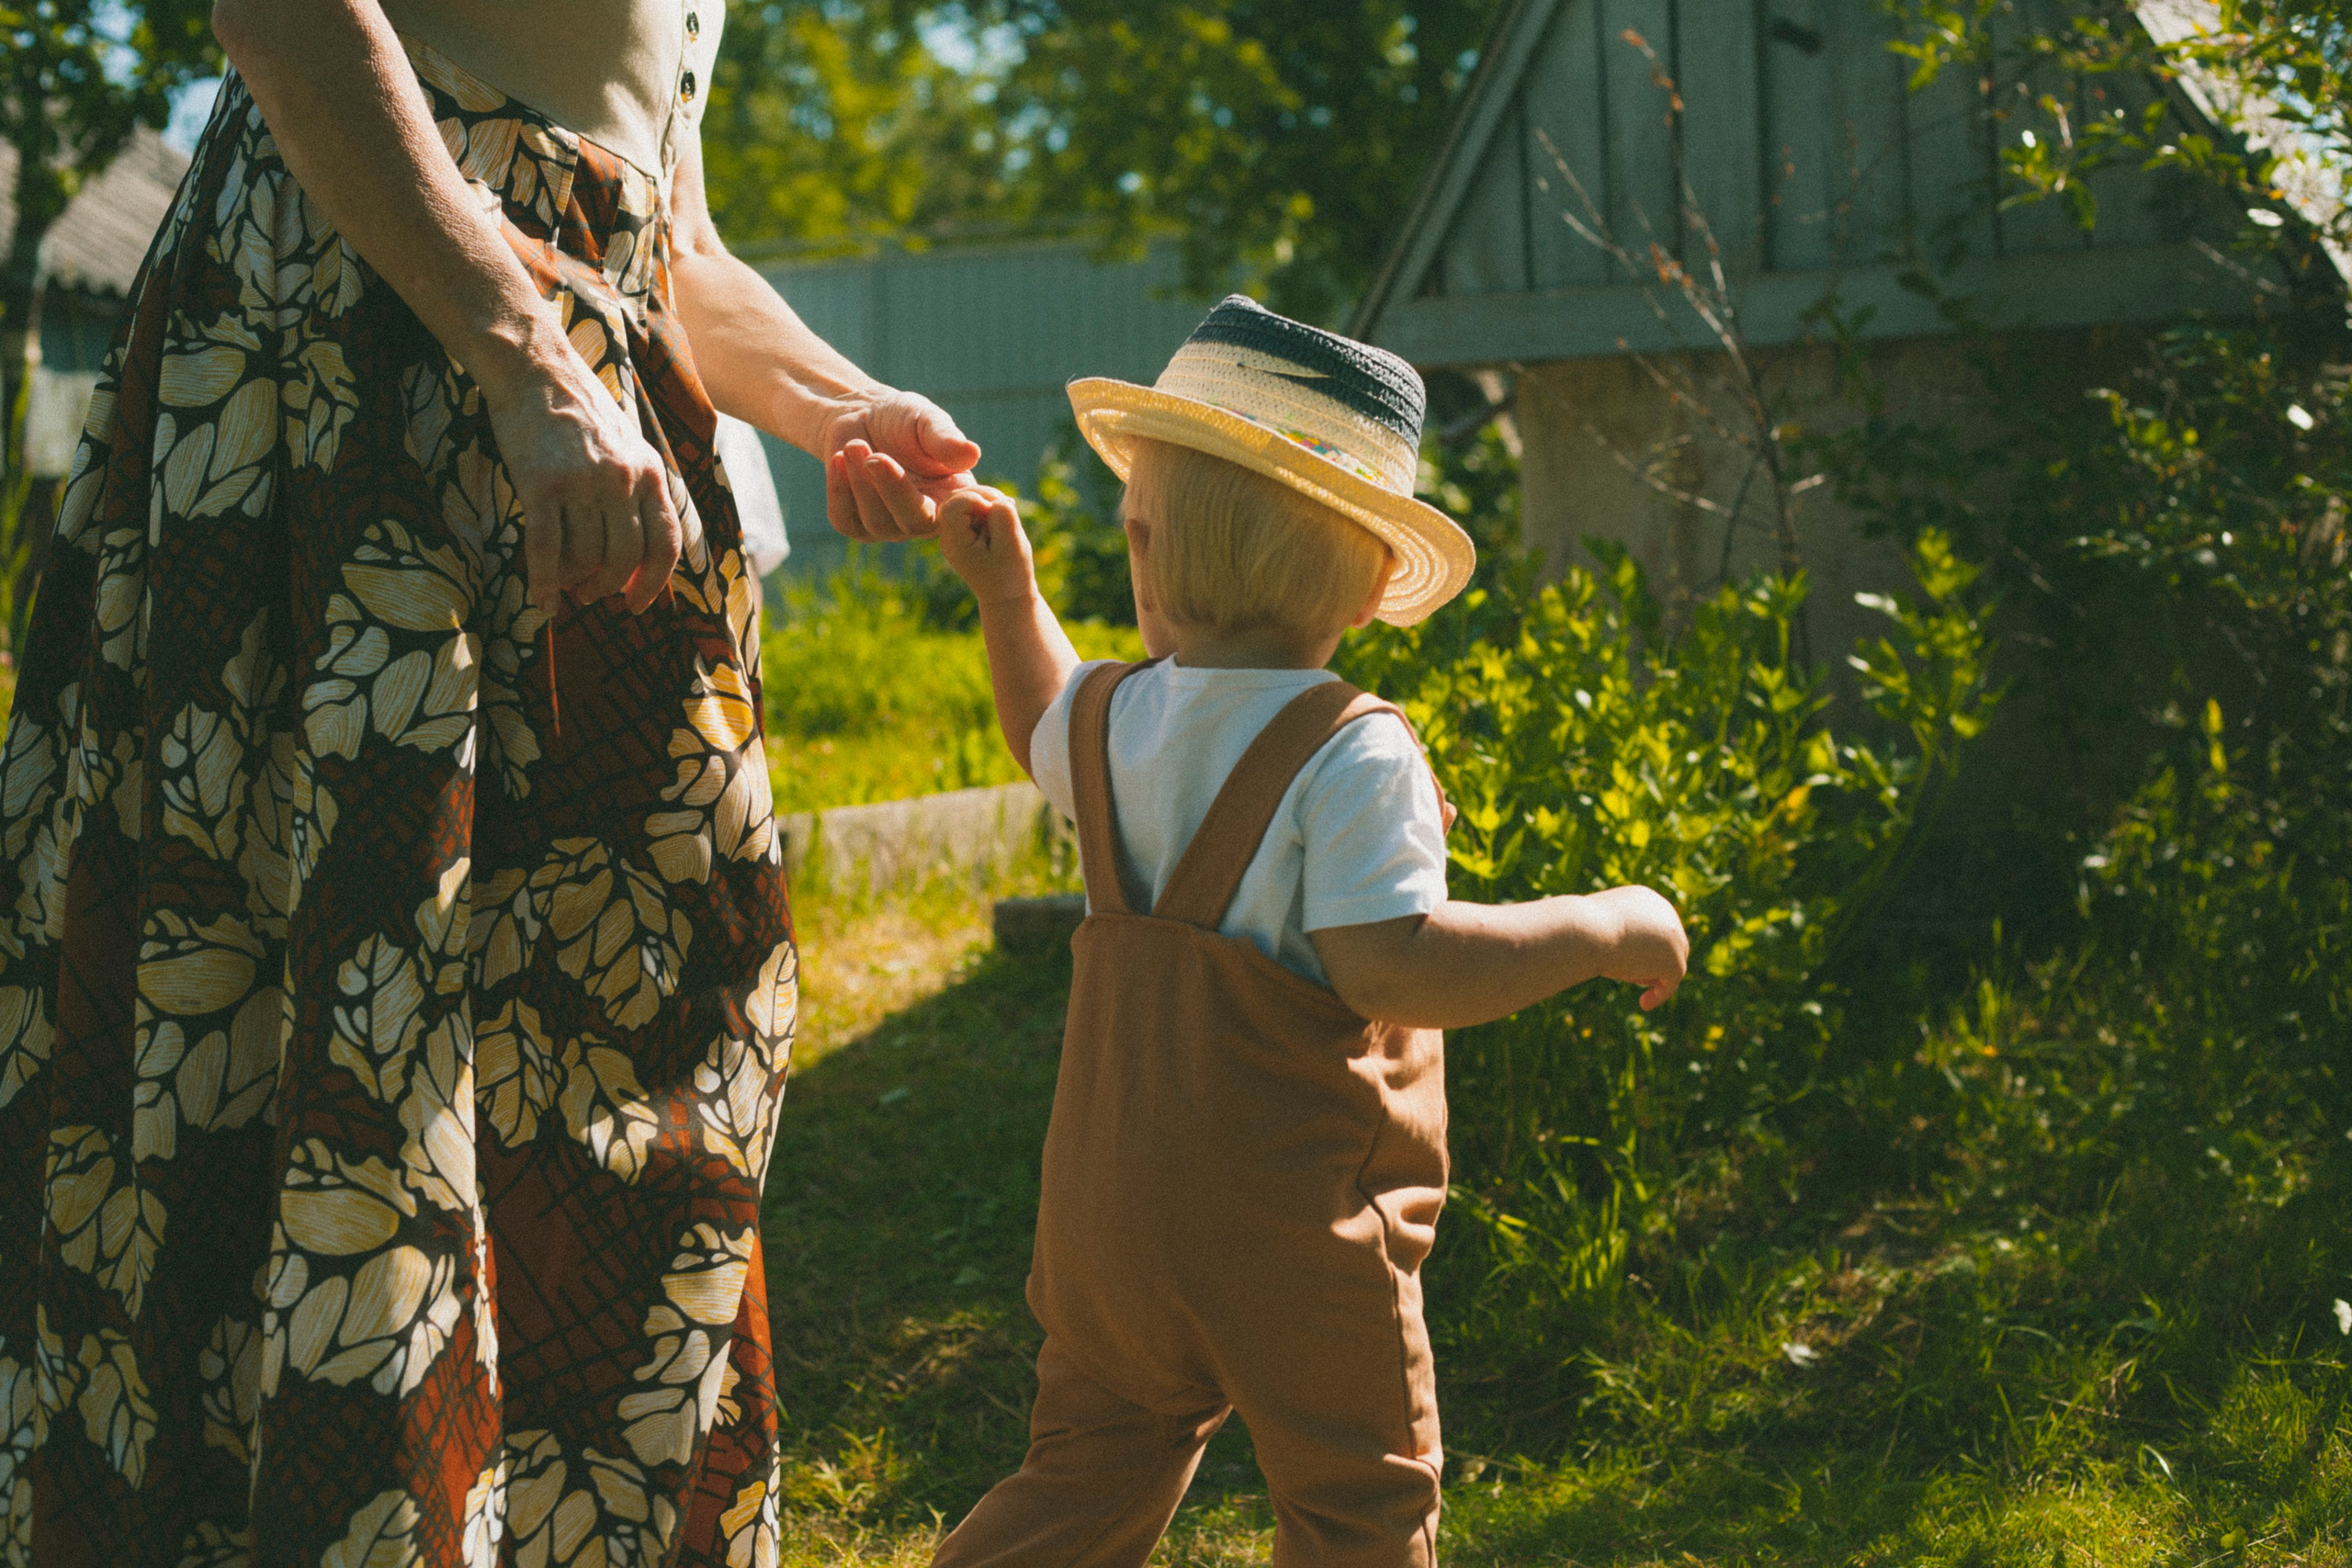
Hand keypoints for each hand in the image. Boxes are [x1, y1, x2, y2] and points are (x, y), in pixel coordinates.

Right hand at [483, 336, 681, 615]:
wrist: (535, 369)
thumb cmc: (578, 411)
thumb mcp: (629, 446)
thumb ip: (640, 489)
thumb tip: (640, 549)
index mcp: (652, 471)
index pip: (666, 543)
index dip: (654, 582)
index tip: (635, 604)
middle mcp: (623, 480)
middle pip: (625, 557)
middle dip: (608, 586)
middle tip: (590, 595)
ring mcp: (583, 482)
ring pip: (585, 557)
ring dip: (574, 581)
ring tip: (563, 585)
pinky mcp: (542, 484)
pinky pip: (546, 549)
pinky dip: (544, 582)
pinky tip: (542, 601)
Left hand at [821, 389, 981, 542]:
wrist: (862, 416)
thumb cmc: (903, 418)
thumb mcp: (927, 421)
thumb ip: (946, 439)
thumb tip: (972, 454)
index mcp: (951, 498)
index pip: (949, 516)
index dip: (933, 497)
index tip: (910, 467)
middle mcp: (924, 519)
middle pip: (911, 523)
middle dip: (890, 489)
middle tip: (874, 454)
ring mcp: (890, 527)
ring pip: (876, 523)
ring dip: (860, 484)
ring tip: (853, 444)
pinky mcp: (856, 525)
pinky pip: (845, 521)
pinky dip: (838, 490)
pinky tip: (838, 459)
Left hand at [935, 486, 1037, 605]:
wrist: (1007, 595)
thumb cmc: (1012, 573)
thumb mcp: (1012, 545)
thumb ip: (1003, 518)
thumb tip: (995, 499)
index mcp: (955, 543)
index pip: (955, 505)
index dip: (978, 500)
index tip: (999, 514)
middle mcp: (947, 538)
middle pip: (955, 497)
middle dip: (983, 495)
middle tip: (1006, 506)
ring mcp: (952, 534)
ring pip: (963, 498)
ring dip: (986, 499)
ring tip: (1006, 513)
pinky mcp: (962, 531)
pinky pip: (970, 507)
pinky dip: (987, 507)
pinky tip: (1002, 519)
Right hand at [1592, 885, 1690, 1010]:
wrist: (1586, 931)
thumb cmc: (1581, 929)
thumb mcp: (1595, 928)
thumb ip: (1612, 936)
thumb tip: (1617, 952)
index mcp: (1646, 899)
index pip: (1655, 926)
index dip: (1647, 946)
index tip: (1631, 962)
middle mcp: (1666, 911)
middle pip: (1670, 943)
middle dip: (1656, 962)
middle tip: (1635, 978)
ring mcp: (1674, 935)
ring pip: (1672, 963)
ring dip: (1654, 976)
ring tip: (1631, 984)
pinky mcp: (1675, 959)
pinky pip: (1671, 981)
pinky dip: (1660, 994)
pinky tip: (1644, 1004)